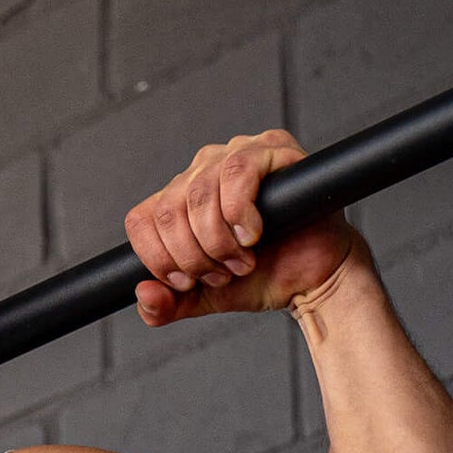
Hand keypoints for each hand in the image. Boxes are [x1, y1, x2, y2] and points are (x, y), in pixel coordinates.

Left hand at [124, 131, 355, 326]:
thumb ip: (167, 305)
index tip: (188, 282)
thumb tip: (143, 293)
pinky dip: (240, 215)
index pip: (141, 219)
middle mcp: (201, 169)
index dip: (158, 259)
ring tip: (242, 259)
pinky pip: (237, 173)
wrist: (310, 279)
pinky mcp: (271, 148)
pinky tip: (255, 234)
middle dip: (193, 256)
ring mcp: (235, 154)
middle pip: (168, 211)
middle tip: (222, 273)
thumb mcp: (203, 298)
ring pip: (199, 194)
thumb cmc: (262, 277)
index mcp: (179, 198)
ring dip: (218, 241)